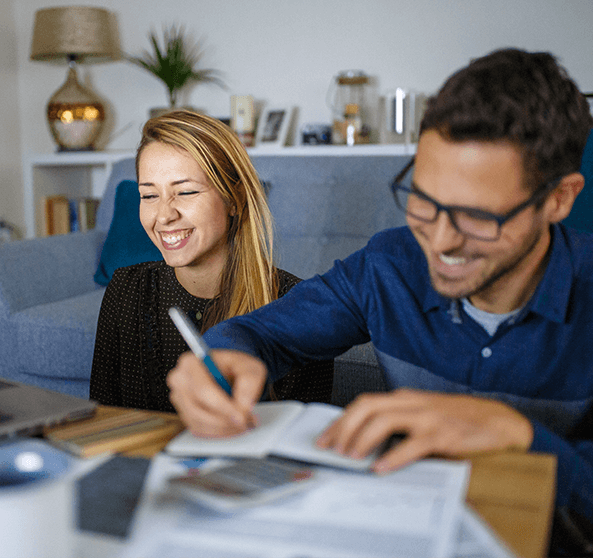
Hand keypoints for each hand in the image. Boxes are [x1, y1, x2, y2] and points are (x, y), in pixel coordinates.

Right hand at [167, 349, 266, 437]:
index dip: (223, 407)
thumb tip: (243, 406)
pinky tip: (231, 425)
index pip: (203, 390)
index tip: (241, 417)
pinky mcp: (184, 413)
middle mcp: (180, 380)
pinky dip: (217, 431)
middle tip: (246, 423)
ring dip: (222, 428)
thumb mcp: (249, 367)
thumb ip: (249, 383)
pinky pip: (198, 429)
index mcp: (191, 363)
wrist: (230, 372)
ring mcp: (179, 399)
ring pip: (198, 422)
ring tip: (242, 423)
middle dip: (224, 421)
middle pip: (198, 409)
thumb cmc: (236, 368)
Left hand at [317, 389, 533, 472]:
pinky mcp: (442, 434)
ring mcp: (426, 417)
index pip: (363, 403)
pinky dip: (394, 456)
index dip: (341, 420)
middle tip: (331, 448)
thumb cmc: (457, 419)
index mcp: (404, 399)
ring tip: (351, 456)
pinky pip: (412, 444)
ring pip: (384, 421)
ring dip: (362, 439)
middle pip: (366, 407)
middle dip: (343, 427)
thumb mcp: (422, 415)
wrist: (497, 420)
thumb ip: (397, 423)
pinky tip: (381, 467)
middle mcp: (411, 403)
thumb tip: (364, 442)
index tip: (326, 437)